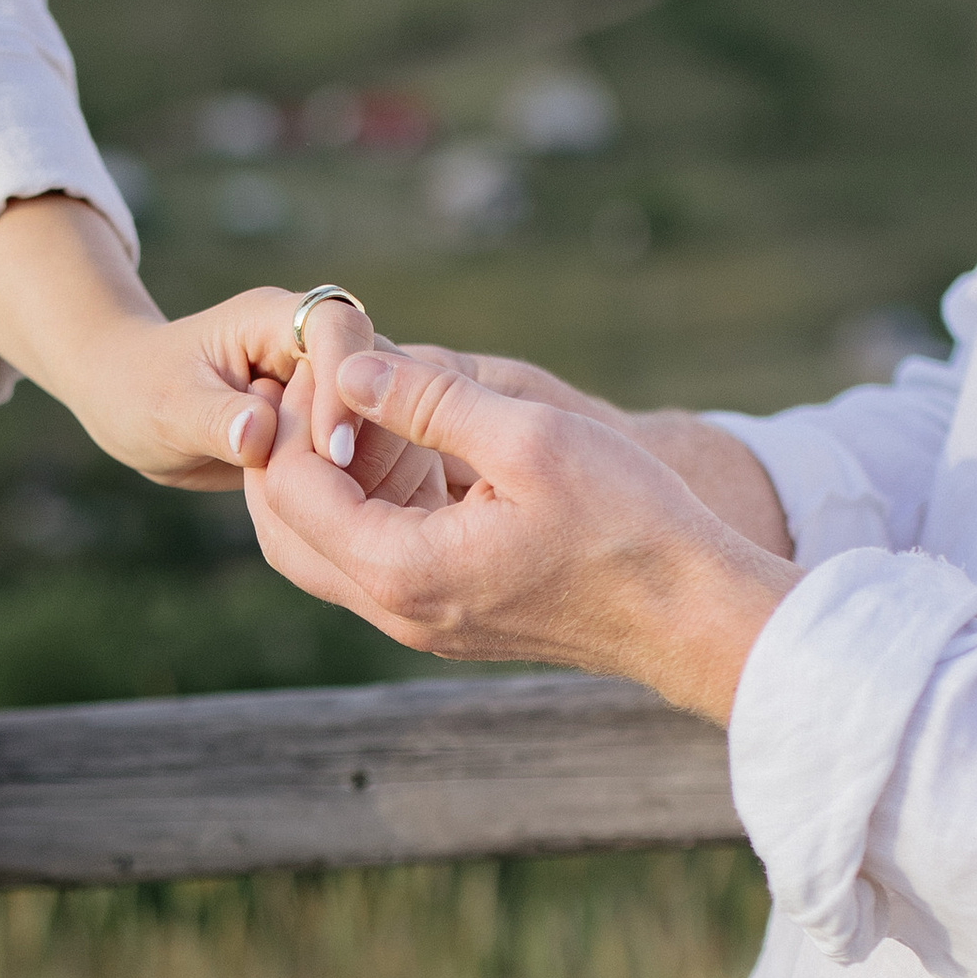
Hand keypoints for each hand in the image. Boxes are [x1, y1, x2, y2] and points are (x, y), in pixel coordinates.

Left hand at [0, 199, 437, 494]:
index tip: (332, 451)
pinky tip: (336, 518)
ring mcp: (320, 383)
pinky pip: (356, 450)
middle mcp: (308, 344)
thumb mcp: (166, 407)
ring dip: (366, 463)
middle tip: (345, 494)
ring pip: (374, 415)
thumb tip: (258, 435)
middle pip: (372, 372)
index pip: (335, 329)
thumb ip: (215, 418)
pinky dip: (352, 483)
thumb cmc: (138, 388)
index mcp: (273, 318)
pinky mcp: (322, 421)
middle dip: (366, 431)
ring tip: (342, 510)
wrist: (130, 400)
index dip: (343, 385)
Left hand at [246, 341, 795, 725]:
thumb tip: (350, 369)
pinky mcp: (446, 614)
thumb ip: (430, 401)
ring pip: (323, 548)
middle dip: (291, 451)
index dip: (293, 416)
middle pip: (286, 531)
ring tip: (365, 404)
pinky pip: (372, 557)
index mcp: (400, 569)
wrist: (690, 613)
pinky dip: (367, 501)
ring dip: (328, 476)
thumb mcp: (530, 437)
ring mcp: (418, 619)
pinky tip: (408, 445)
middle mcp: (395, 609)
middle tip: (325, 381)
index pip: (290, 490)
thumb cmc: (628, 523)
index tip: (325, 358)